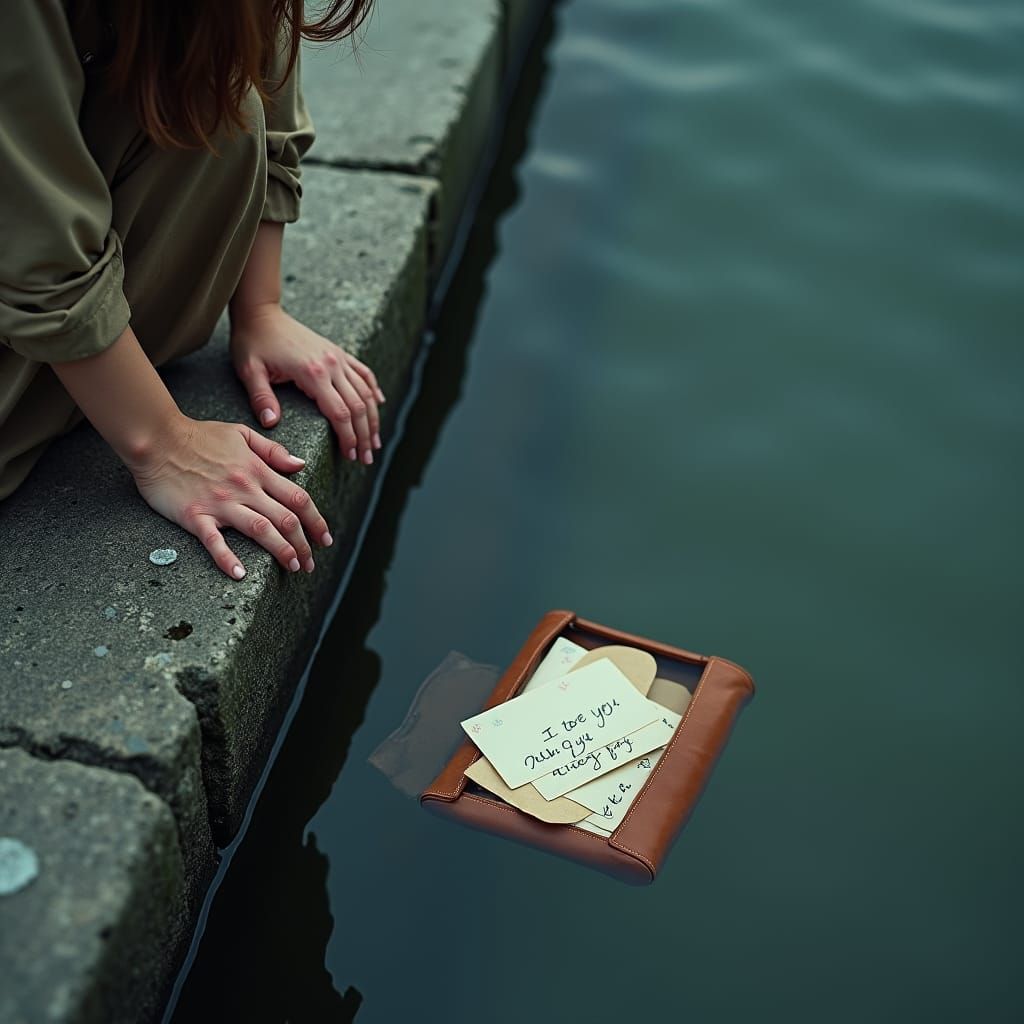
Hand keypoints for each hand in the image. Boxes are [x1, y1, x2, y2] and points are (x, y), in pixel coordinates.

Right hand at [130, 414, 331, 579]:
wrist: (157, 438)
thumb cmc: (198, 435)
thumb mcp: (241, 433)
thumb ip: (272, 450)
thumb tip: (300, 465)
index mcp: (257, 471)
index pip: (298, 499)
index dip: (316, 521)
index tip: (325, 539)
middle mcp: (245, 489)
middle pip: (286, 520)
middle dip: (304, 544)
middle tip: (311, 563)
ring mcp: (220, 504)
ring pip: (261, 530)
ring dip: (282, 551)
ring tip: (294, 567)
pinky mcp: (194, 516)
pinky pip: (214, 541)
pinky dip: (227, 559)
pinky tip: (239, 574)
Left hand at [229, 303, 384, 464]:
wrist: (261, 312)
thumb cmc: (253, 341)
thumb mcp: (250, 370)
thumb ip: (261, 397)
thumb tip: (271, 423)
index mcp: (312, 373)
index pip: (340, 413)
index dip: (348, 437)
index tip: (351, 456)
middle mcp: (332, 365)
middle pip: (359, 406)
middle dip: (365, 436)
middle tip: (366, 459)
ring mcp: (337, 357)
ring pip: (365, 392)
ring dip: (373, 419)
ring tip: (375, 442)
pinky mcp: (337, 352)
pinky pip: (363, 372)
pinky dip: (373, 390)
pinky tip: (379, 404)